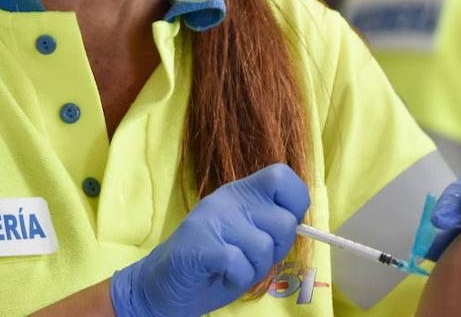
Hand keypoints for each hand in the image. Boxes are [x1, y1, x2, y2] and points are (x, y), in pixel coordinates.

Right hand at [110, 163, 309, 316]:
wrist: (161, 284)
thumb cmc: (213, 262)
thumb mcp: (246, 235)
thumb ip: (270, 223)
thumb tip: (299, 220)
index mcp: (242, 192)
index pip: (282, 176)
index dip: (295, 201)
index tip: (286, 225)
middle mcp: (228, 199)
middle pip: (284, 221)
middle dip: (277, 250)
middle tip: (251, 257)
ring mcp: (213, 219)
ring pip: (264, 247)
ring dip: (254, 268)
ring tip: (232, 268)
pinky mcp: (201, 245)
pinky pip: (240, 264)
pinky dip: (237, 279)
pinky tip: (221, 275)